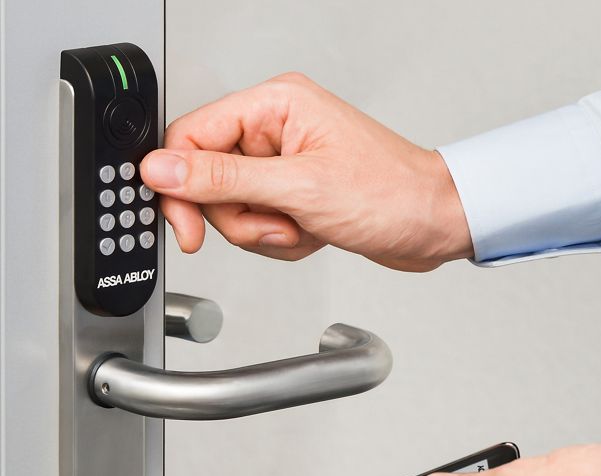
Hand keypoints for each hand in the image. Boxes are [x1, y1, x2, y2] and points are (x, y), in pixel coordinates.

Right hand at [139, 73, 471, 271]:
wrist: (433, 224)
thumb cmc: (391, 193)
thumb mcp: (300, 188)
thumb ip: (224, 179)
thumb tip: (162, 169)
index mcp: (275, 106)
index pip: (191, 136)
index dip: (181, 186)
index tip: (190, 227)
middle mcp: (275, 129)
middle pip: (209, 180)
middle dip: (241, 217)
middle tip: (279, 223)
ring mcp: (284, 164)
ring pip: (232, 209)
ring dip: (266, 231)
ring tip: (305, 226)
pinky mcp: (293, 192)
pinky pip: (258, 223)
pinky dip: (282, 239)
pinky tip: (313, 232)